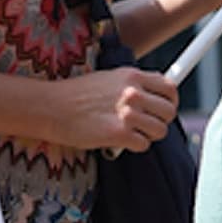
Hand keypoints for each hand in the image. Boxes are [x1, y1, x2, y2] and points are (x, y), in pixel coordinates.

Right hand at [45, 65, 177, 152]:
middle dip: (161, 121)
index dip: (170, 101)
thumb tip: (154, 95)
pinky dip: (133, 146)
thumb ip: (133, 84)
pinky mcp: (119, 133)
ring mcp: (127, 112)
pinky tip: (119, 141)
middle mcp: (133, 92)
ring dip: (146, 135)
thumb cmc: (76, 95)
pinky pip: (143, 145)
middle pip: (169, 111)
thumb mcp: (109, 78)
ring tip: (129, 133)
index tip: (163, 109)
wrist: (51, 107)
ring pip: (159, 130)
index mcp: (132, 75)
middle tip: (146, 125)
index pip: (170, 88)